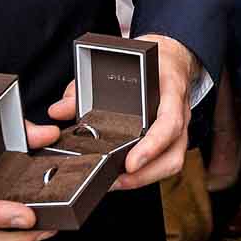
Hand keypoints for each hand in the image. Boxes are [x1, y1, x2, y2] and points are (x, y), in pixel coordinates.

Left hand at [49, 34, 196, 189]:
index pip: (169, 121)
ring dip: (146, 178)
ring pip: (172, 162)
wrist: (173, 58)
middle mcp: (180, 112)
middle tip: (117, 180)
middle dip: (146, 174)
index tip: (130, 163)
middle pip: (173, 152)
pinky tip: (125, 177)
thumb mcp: (122, 64)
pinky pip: (167, 162)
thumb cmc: (151, 62)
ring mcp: (181, 128)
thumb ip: (87, 88)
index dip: (152, 145)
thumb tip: (59, 110)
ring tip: (117, 183)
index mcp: (169, 90)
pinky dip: (147, 174)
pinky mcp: (175, 139)